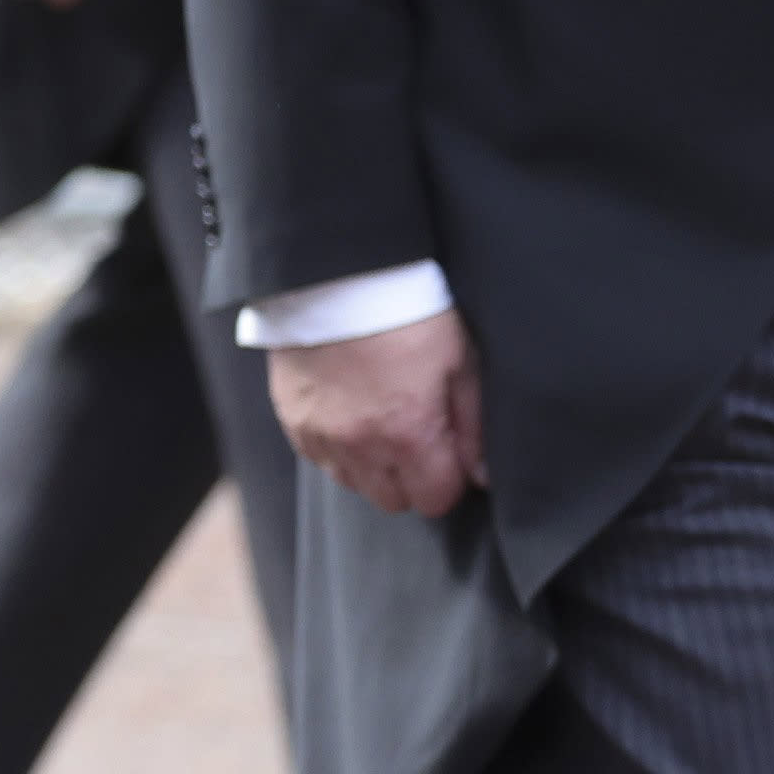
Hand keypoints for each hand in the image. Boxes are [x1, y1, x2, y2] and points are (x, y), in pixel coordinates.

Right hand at [270, 310, 484, 519]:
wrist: (335, 273)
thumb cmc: (406, 311)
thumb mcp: (459, 360)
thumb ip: (473, 425)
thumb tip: (482, 475)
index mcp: (409, 434)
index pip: (436, 499)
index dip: (450, 479)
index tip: (450, 451)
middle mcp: (360, 446)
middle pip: (393, 501)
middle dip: (412, 478)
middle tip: (417, 436)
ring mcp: (320, 435)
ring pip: (354, 484)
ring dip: (372, 467)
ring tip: (380, 423)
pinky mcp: (291, 419)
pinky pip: (319, 458)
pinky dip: (338, 448)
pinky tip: (348, 413)